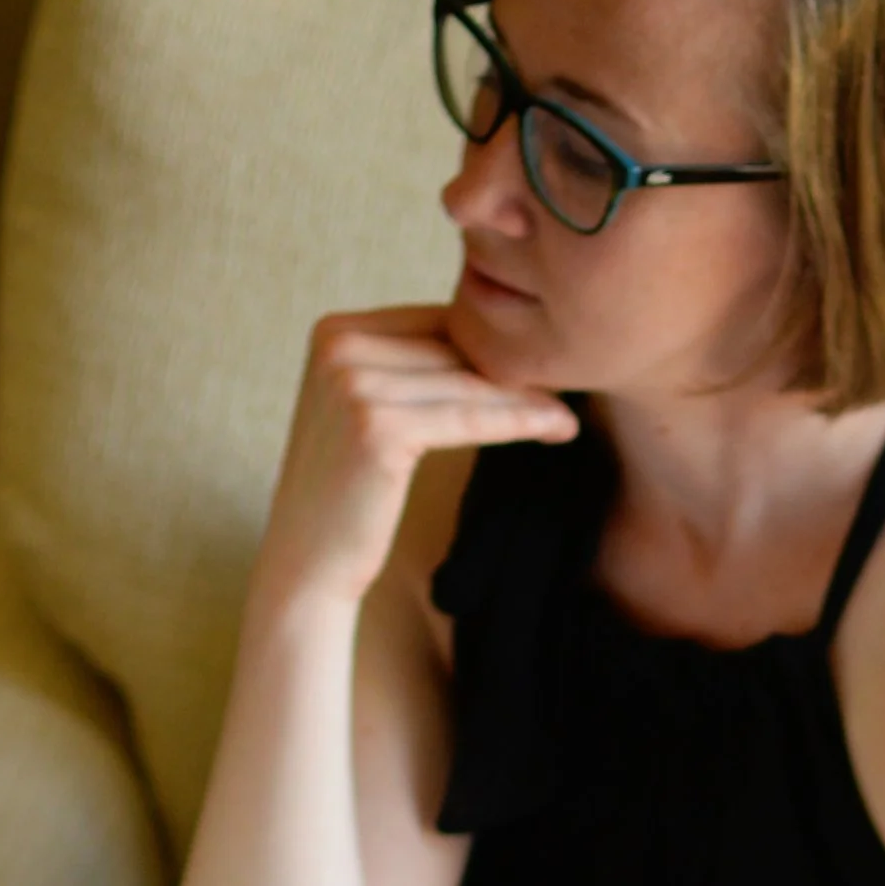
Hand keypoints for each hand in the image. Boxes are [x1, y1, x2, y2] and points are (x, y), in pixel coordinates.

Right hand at [256, 306, 575, 609]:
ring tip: (571, 409)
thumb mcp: (369, 412)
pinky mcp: (377, 427)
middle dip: (514, 367)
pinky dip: (518, 422)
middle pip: (452, 348)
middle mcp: (338, 346)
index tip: (546, 359)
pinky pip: (469, 417)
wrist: (309, 563)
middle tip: (575, 379)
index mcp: (335, 331)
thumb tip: (494, 335)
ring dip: (527, 396)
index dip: (492, 343)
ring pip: (467, 383)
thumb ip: (410, 368)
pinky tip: (559, 428)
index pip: (435, 322)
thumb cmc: (350, 495)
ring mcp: (353, 383)